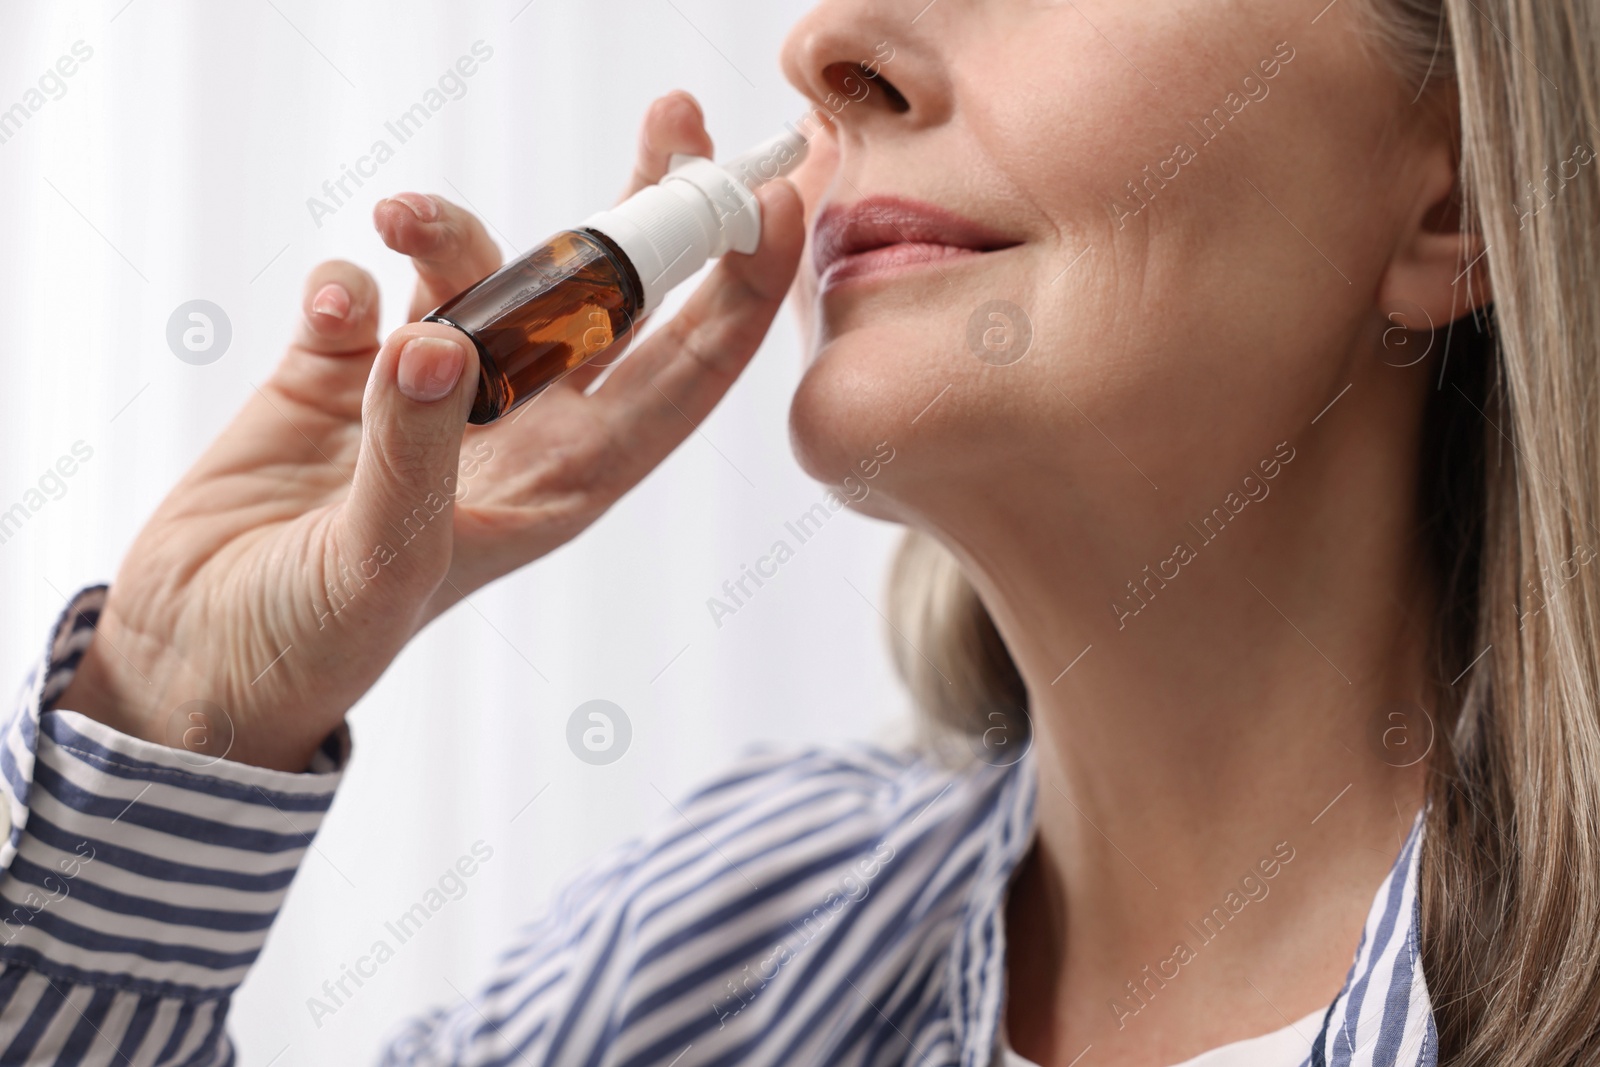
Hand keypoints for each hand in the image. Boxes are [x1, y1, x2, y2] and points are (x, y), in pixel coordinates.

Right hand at [58, 91, 804, 771]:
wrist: (196, 654)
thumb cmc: (314, 640)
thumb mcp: (381, 563)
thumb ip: (413, 451)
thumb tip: (435, 341)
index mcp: (566, 478)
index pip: (682, 377)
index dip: (740, 294)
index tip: (773, 204)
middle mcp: (517, 424)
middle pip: (610, 300)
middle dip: (648, 209)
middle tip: (679, 118)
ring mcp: (430, 393)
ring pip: (481, 274)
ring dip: (450, 228)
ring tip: (402, 217)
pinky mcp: (340, 370)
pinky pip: (363, 292)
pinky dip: (350, 282)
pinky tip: (331, 312)